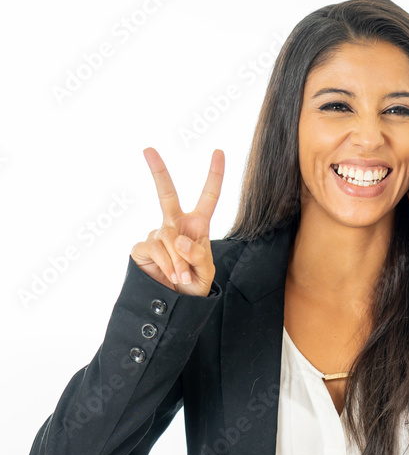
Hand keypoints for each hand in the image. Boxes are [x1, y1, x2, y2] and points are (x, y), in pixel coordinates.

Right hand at [130, 147, 224, 295]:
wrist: (177, 305)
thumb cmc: (194, 286)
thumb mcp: (206, 273)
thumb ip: (199, 256)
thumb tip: (178, 239)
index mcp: (197, 226)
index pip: (208, 197)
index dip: (214, 175)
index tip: (219, 151)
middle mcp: (175, 225)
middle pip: (166, 194)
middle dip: (157, 171)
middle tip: (148, 149)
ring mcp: (157, 234)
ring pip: (169, 238)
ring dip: (179, 261)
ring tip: (182, 278)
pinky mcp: (142, 247)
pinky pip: (156, 248)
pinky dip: (167, 263)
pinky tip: (171, 276)